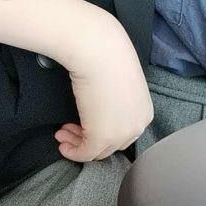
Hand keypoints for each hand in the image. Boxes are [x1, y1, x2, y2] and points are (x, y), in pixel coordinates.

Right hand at [54, 11, 153, 161]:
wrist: (100, 52)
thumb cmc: (108, 59)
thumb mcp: (120, 85)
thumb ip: (116, 103)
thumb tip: (101, 108)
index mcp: (144, 113)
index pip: (124, 134)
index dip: (102, 132)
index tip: (83, 124)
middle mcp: (137, 126)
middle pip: (112, 145)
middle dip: (88, 139)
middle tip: (68, 130)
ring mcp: (121, 134)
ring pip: (98, 151)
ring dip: (77, 145)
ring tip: (62, 134)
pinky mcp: (102, 137)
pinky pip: (86, 153)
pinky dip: (72, 152)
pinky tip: (62, 145)